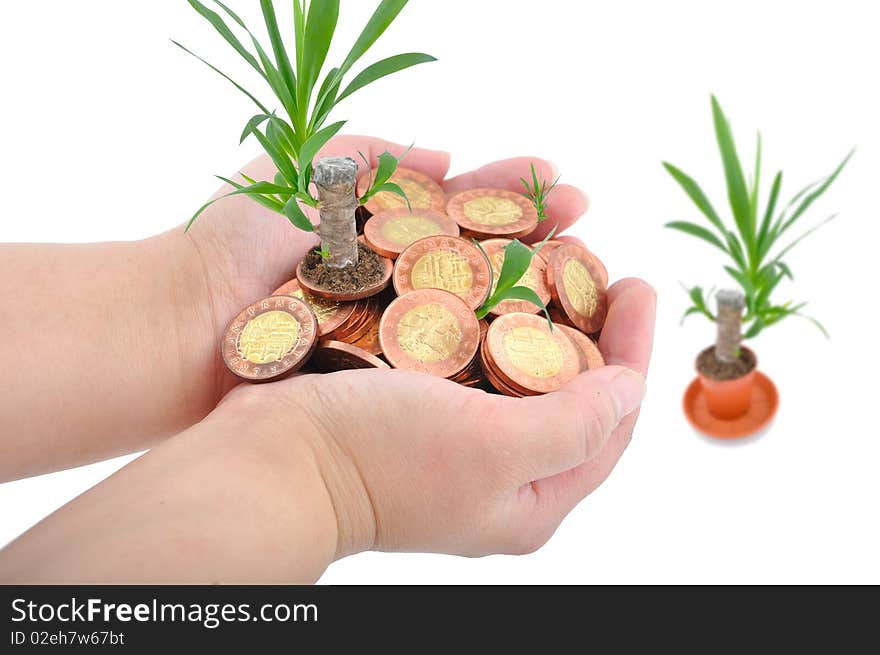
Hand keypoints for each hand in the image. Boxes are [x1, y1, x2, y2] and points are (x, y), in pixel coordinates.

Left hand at [180, 136, 588, 397]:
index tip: (568, 188)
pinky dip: (504, 355)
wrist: (181, 326)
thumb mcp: (301, 170)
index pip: (472, 209)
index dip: (520, 197)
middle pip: (492, 260)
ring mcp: (399, 338)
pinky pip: (459, 369)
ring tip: (595, 280)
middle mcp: (403, 287)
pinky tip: (549, 344)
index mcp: (389, 235)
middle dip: (548, 242)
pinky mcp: (390, 384)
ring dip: (540, 298)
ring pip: (486, 315)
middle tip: (593, 231)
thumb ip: (371, 152)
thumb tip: (447, 153)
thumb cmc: (233, 242)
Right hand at [221, 276, 654, 558]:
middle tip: (603, 269)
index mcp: (530, 500)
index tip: (638, 285)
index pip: (611, 424)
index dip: (634, 354)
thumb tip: (631, 389)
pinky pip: (475, 358)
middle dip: (594, 332)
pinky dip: (492, 317)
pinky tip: (493, 277)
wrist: (269, 459)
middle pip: (572, 397)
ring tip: (557, 261)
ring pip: (523, 373)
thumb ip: (575, 425)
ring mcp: (458, 442)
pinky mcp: (420, 411)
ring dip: (544, 317)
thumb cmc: (379, 458)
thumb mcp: (492, 448)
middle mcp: (499, 474)